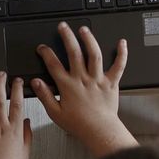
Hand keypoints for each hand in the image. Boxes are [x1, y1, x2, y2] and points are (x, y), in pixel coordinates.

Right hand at [30, 22, 136, 157]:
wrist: (100, 131)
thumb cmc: (79, 124)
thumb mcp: (55, 112)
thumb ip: (44, 95)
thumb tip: (36, 83)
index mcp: (68, 86)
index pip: (54, 64)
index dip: (46, 53)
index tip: (42, 47)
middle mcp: (83, 79)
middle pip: (74, 53)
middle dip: (67, 37)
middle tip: (63, 27)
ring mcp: (98, 79)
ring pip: (94, 54)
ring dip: (89, 40)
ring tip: (84, 29)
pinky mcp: (111, 83)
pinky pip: (118, 66)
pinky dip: (122, 54)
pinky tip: (122, 42)